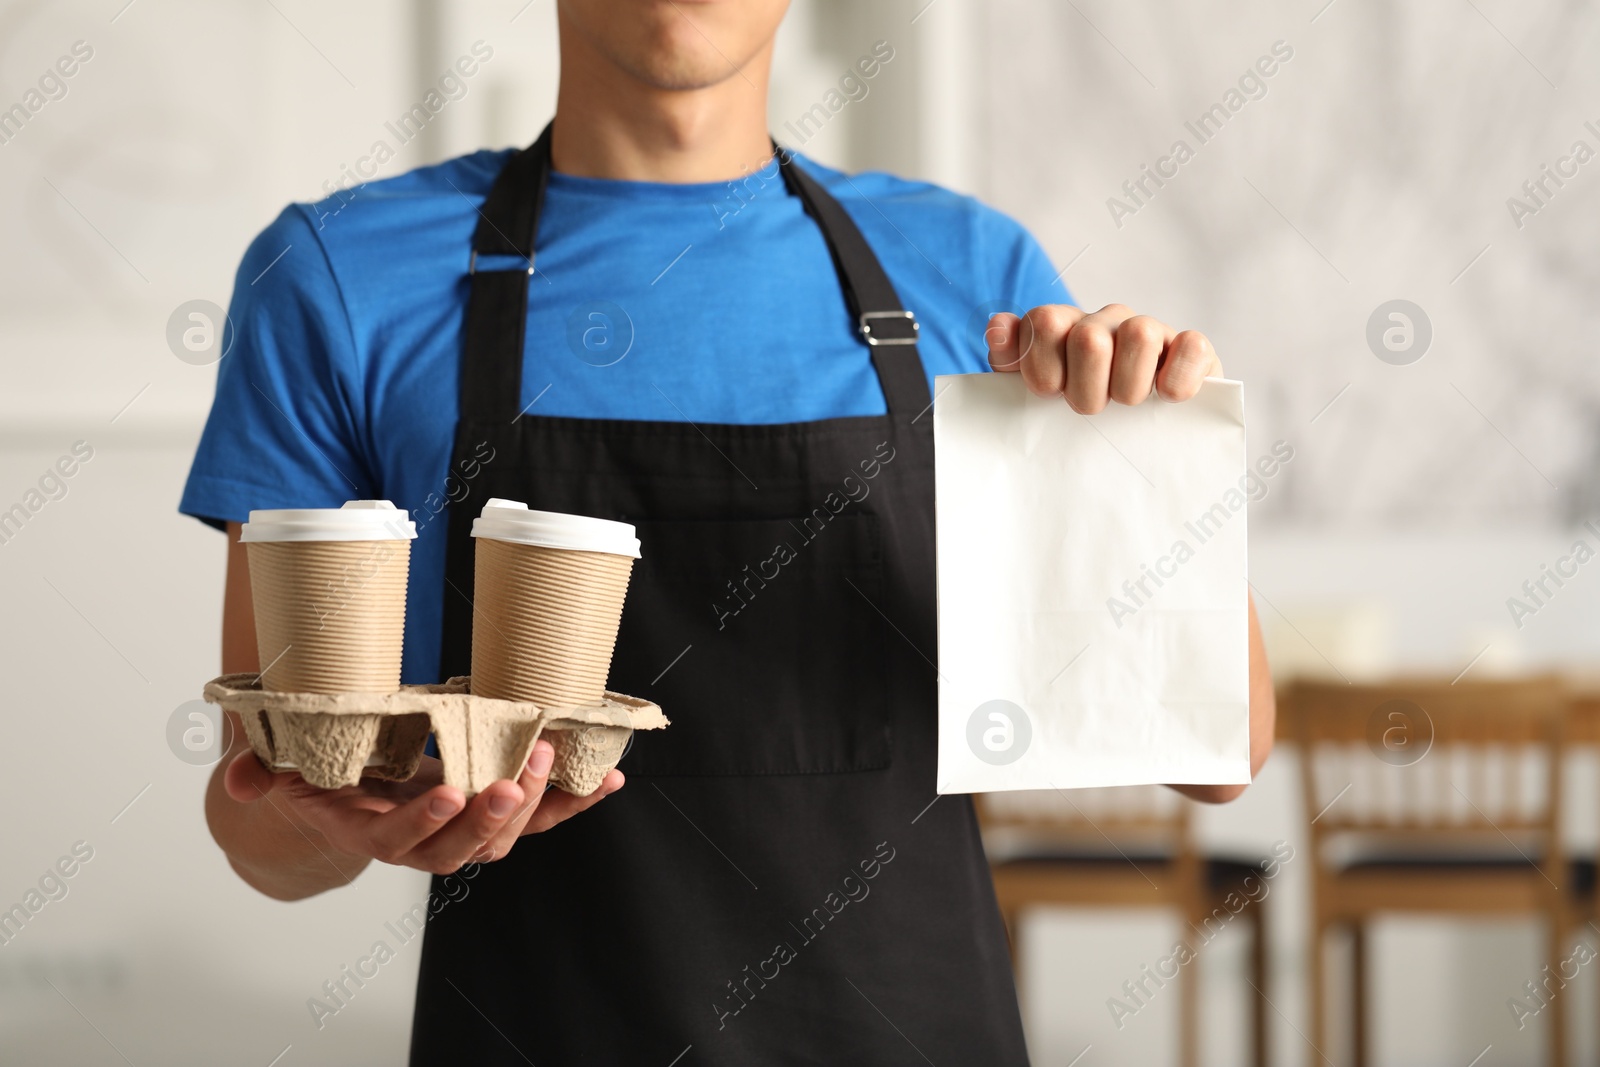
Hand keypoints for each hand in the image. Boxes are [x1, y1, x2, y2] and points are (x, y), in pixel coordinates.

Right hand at [222, 738, 622, 876]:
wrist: (343, 796)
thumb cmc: (315, 775)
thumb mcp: (280, 769)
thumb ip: (257, 771)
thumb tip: (237, 776)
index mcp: (370, 832)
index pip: (398, 840)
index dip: (424, 821)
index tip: (447, 792)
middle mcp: (420, 842)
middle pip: (463, 847)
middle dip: (494, 814)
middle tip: (519, 774)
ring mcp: (461, 831)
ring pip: (504, 836)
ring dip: (538, 803)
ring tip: (558, 758)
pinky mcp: (493, 815)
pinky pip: (539, 818)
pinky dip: (574, 802)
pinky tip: (608, 781)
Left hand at [986, 304, 1221, 412]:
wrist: (1135, 433)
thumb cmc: (1074, 409)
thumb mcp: (1032, 389)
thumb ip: (1008, 360)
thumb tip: (998, 326)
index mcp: (1062, 326)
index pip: (1043, 322)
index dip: (1043, 369)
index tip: (1049, 397)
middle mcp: (1104, 320)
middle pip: (1089, 337)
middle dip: (1086, 390)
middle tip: (1091, 410)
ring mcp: (1149, 331)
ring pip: (1140, 334)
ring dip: (1130, 386)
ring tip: (1128, 405)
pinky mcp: (1190, 349)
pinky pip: (1191, 346)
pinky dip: (1178, 377)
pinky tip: (1168, 398)